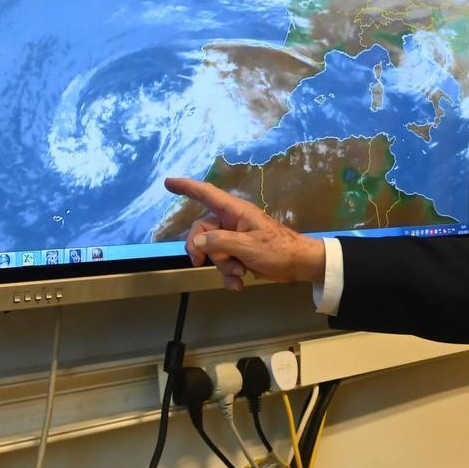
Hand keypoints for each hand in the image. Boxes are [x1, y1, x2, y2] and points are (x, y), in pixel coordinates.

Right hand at [163, 177, 325, 290]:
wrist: (300, 265)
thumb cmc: (278, 249)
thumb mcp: (248, 246)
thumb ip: (220, 242)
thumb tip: (197, 241)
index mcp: (236, 212)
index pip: (207, 194)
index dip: (187, 187)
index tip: (168, 183)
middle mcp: (232, 222)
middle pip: (202, 231)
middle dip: (203, 250)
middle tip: (200, 262)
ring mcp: (235, 238)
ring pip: (212, 251)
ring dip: (222, 266)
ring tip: (240, 273)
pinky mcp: (239, 254)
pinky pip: (223, 263)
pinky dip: (229, 275)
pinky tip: (239, 284)